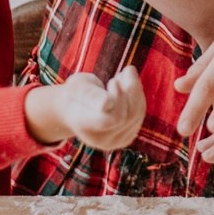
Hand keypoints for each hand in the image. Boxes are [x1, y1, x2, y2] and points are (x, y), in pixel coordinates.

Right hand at [28, 68, 146, 149]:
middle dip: (130, 89)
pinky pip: (139, 117)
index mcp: (83, 124)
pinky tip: (127, 88)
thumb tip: (107, 104)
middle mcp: (99, 139)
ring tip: (124, 76)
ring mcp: (113, 142)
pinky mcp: (125, 139)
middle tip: (124, 71)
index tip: (114, 81)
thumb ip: (91, 95)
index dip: (118, 99)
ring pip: (136, 115)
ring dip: (136, 91)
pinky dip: (138, 98)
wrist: (74, 109)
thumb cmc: (75, 93)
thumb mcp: (78, 87)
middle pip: (127, 116)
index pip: (110, 119)